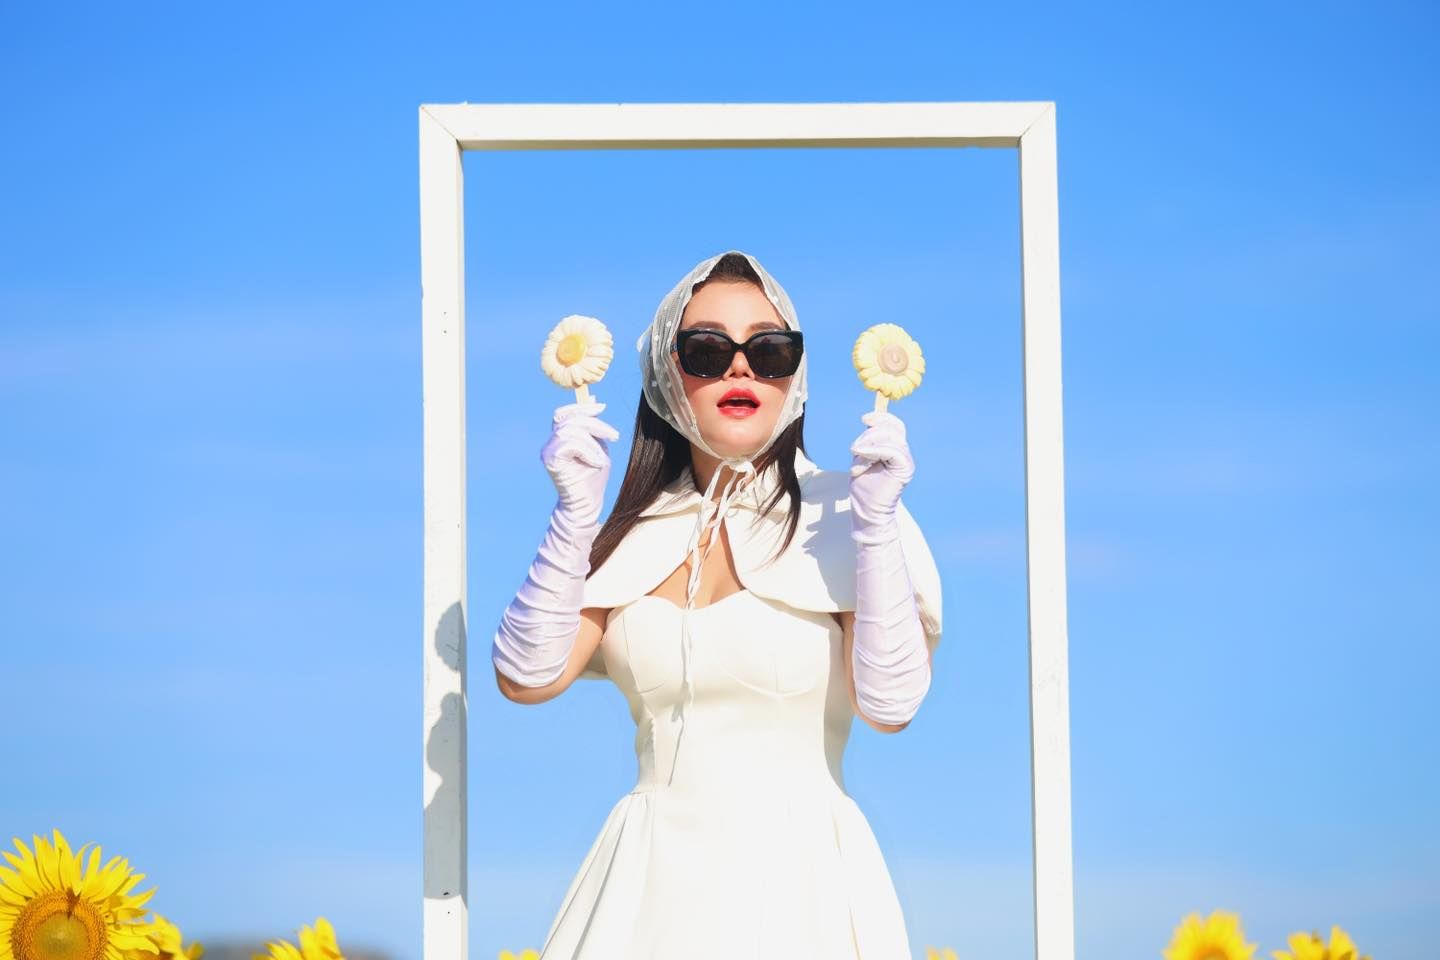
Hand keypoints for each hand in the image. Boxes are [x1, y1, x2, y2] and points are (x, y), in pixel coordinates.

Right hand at [541, 400, 620, 522]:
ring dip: (593, 443)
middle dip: (595, 424)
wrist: (587, 504)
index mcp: (560, 438)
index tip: (602, 407)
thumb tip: (595, 401)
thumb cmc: (593, 478)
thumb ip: (594, 428)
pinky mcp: (551, 461)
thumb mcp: (598, 447)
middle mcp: (550, 443)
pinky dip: (587, 451)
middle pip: (570, 419)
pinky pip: (570, 444)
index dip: (582, 407)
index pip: (564, 413)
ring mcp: (548, 451)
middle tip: (614, 436)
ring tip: (601, 458)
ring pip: (571, 431)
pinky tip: (596, 464)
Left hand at [849, 410, 914, 533]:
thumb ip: (867, 443)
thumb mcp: (861, 459)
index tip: (864, 419)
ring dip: (868, 447)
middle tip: (854, 452)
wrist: (868, 511)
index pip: (894, 425)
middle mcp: (903, 453)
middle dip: (868, 436)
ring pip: (890, 438)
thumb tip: (868, 422)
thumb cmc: (864, 488)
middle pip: (890, 429)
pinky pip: (892, 450)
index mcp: (895, 450)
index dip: (881, 417)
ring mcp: (906, 461)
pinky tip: (862, 462)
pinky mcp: (905, 469)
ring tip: (857, 464)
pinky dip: (874, 452)